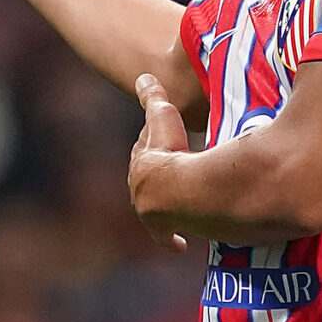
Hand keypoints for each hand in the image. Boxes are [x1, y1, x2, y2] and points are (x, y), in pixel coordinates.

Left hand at [127, 73, 194, 252]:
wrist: (171, 193)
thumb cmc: (170, 154)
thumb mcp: (164, 120)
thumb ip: (154, 99)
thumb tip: (143, 75)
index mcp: (141, 165)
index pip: (146, 152)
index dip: (155, 145)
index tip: (165, 143)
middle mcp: (140, 190)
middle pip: (150, 179)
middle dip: (158, 174)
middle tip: (174, 169)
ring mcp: (150, 212)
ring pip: (159, 205)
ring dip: (168, 203)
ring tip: (181, 201)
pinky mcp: (164, 230)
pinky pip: (167, 236)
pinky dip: (172, 240)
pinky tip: (180, 247)